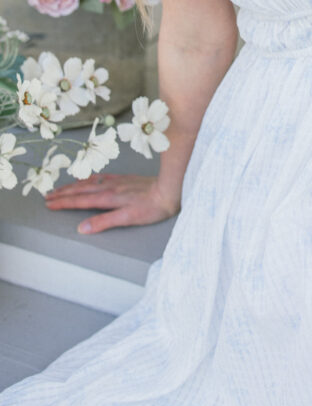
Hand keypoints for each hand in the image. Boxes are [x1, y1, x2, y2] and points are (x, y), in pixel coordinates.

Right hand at [44, 174, 179, 234]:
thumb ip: (104, 222)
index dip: (64, 203)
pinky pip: (102, 177)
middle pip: (81, 190)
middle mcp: (110, 188)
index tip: (49, 204)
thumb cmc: (152, 207)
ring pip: (90, 182)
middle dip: (63, 193)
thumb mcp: (128, 219)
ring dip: (74, 185)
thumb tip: (82, 228)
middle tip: (47, 196)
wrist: (170, 190)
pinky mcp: (125, 179)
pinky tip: (89, 178)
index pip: (80, 200)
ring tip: (61, 188)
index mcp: (109, 198)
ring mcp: (117, 182)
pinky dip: (90, 178)